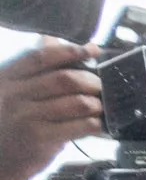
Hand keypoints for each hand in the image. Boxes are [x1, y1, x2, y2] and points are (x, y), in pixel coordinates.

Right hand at [0, 41, 101, 179]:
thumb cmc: (10, 122)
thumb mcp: (12, 91)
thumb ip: (32, 70)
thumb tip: (53, 39)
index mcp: (7, 78)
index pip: (41, 57)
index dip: (70, 51)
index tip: (91, 50)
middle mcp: (15, 95)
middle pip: (64, 79)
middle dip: (91, 80)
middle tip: (101, 85)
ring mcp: (27, 117)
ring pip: (76, 102)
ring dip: (96, 103)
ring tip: (100, 106)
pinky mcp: (41, 139)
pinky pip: (80, 126)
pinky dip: (95, 123)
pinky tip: (98, 125)